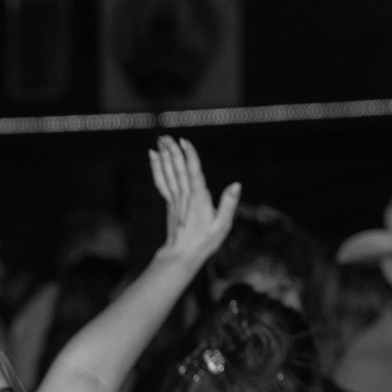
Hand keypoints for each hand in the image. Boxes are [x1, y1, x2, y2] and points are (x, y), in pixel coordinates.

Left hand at [147, 136, 240, 270]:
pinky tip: (154, 156)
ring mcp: (175, 199)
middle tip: (167, 135)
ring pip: (168, 173)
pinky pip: (162, 181)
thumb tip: (237, 185)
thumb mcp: (222, 226)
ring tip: (161, 139)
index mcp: (199, 200)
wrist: (181, 256)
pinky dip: (157, 168)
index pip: (193, 173)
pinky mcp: (170, 202)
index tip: (184, 142)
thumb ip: (229, 204)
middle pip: (178, 169)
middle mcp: (185, 196)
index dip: (189, 156)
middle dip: (173, 151)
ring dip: (165, 155)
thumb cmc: (205, 242)